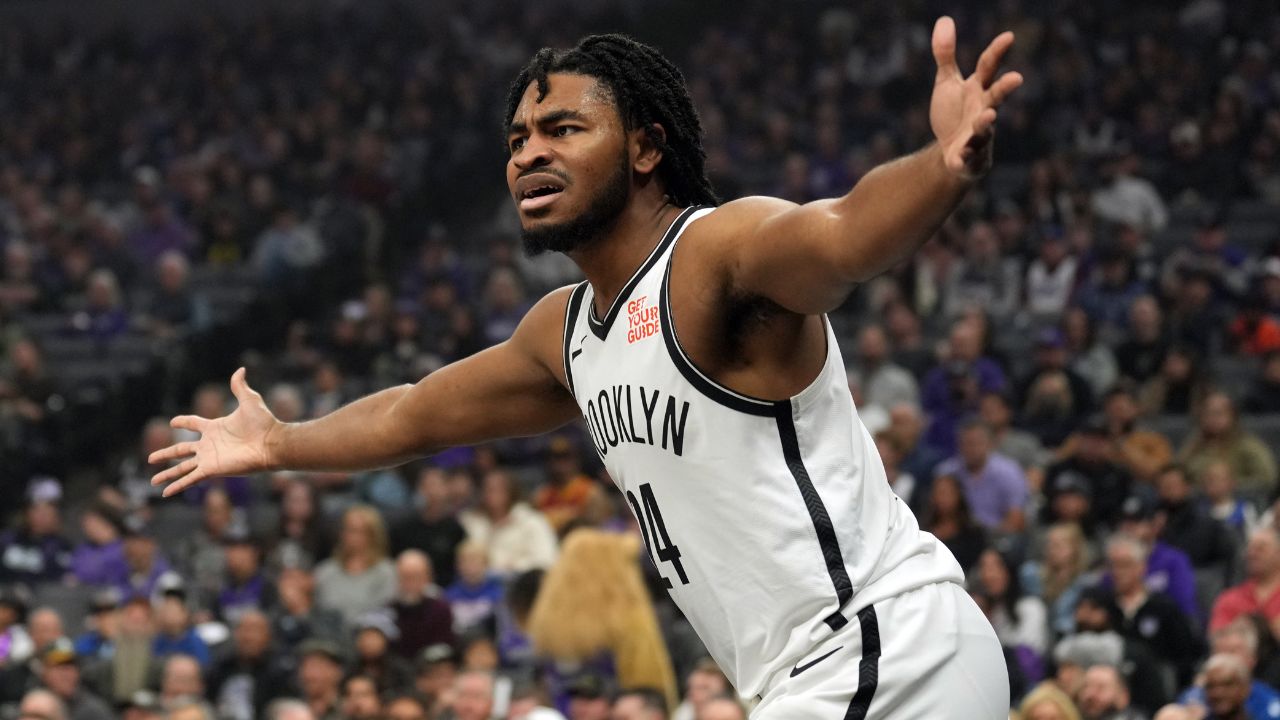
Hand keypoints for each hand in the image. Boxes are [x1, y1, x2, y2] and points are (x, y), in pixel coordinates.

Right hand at [149, 367, 279, 496]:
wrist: (271, 443)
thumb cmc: (262, 423)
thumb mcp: (249, 400)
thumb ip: (240, 386)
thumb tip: (241, 369)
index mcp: (215, 428)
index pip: (194, 424)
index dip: (184, 422)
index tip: (173, 422)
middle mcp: (209, 445)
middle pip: (181, 450)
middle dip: (166, 454)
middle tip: (151, 458)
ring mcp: (209, 458)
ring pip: (182, 467)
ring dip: (167, 474)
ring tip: (153, 480)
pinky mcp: (211, 469)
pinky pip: (190, 479)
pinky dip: (177, 486)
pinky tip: (165, 493)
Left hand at [929, 17, 1023, 178]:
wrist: (952, 153)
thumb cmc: (954, 114)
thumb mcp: (947, 83)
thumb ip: (946, 55)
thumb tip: (944, 20)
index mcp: (978, 89)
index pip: (989, 67)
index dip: (998, 52)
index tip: (1009, 36)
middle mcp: (983, 110)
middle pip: (996, 96)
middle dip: (1005, 88)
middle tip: (1017, 78)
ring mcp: (979, 134)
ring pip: (985, 128)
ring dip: (986, 122)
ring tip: (987, 116)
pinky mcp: (969, 157)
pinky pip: (968, 157)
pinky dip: (965, 157)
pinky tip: (959, 156)